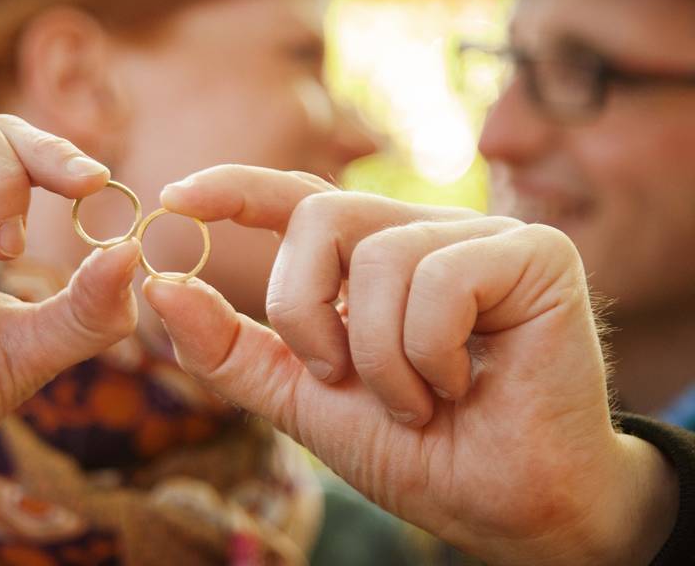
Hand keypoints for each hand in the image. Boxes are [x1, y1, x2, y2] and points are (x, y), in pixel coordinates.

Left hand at [144, 166, 677, 564]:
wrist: (508, 507)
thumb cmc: (416, 451)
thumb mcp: (304, 400)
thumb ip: (232, 350)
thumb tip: (161, 287)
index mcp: (372, 260)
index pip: (299, 201)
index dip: (237, 189)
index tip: (175, 197)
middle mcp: (422, 234)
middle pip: (321, 214)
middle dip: (305, 310)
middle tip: (339, 376)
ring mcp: (480, 237)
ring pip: (378, 257)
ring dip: (380, 359)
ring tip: (418, 402)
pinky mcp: (535, 254)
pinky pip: (441, 277)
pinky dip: (429, 352)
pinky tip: (463, 385)